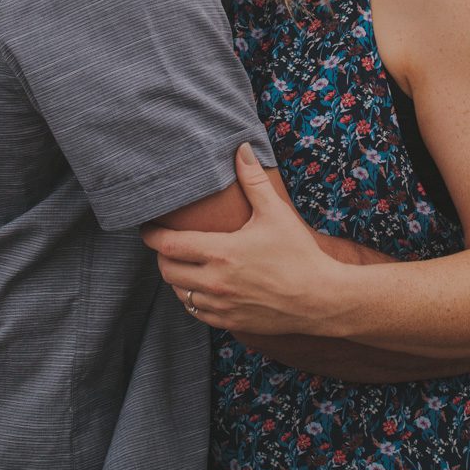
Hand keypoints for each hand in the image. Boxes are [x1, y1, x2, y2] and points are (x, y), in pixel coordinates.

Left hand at [141, 144, 346, 336]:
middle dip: (162, 255)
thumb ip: (253, 180)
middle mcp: (215, 282)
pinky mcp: (230, 321)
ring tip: (184, 262)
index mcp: (222, 252)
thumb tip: (241, 148)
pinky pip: (196, 311)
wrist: (321, 299)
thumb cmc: (299, 253)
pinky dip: (192, 298)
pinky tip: (202, 286)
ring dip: (177, 278)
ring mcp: (221, 305)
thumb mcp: (275, 213)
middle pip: (167, 270)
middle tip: (167, 243)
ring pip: (179, 293)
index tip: (148, 227)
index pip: (169, 245)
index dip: (152, 235)